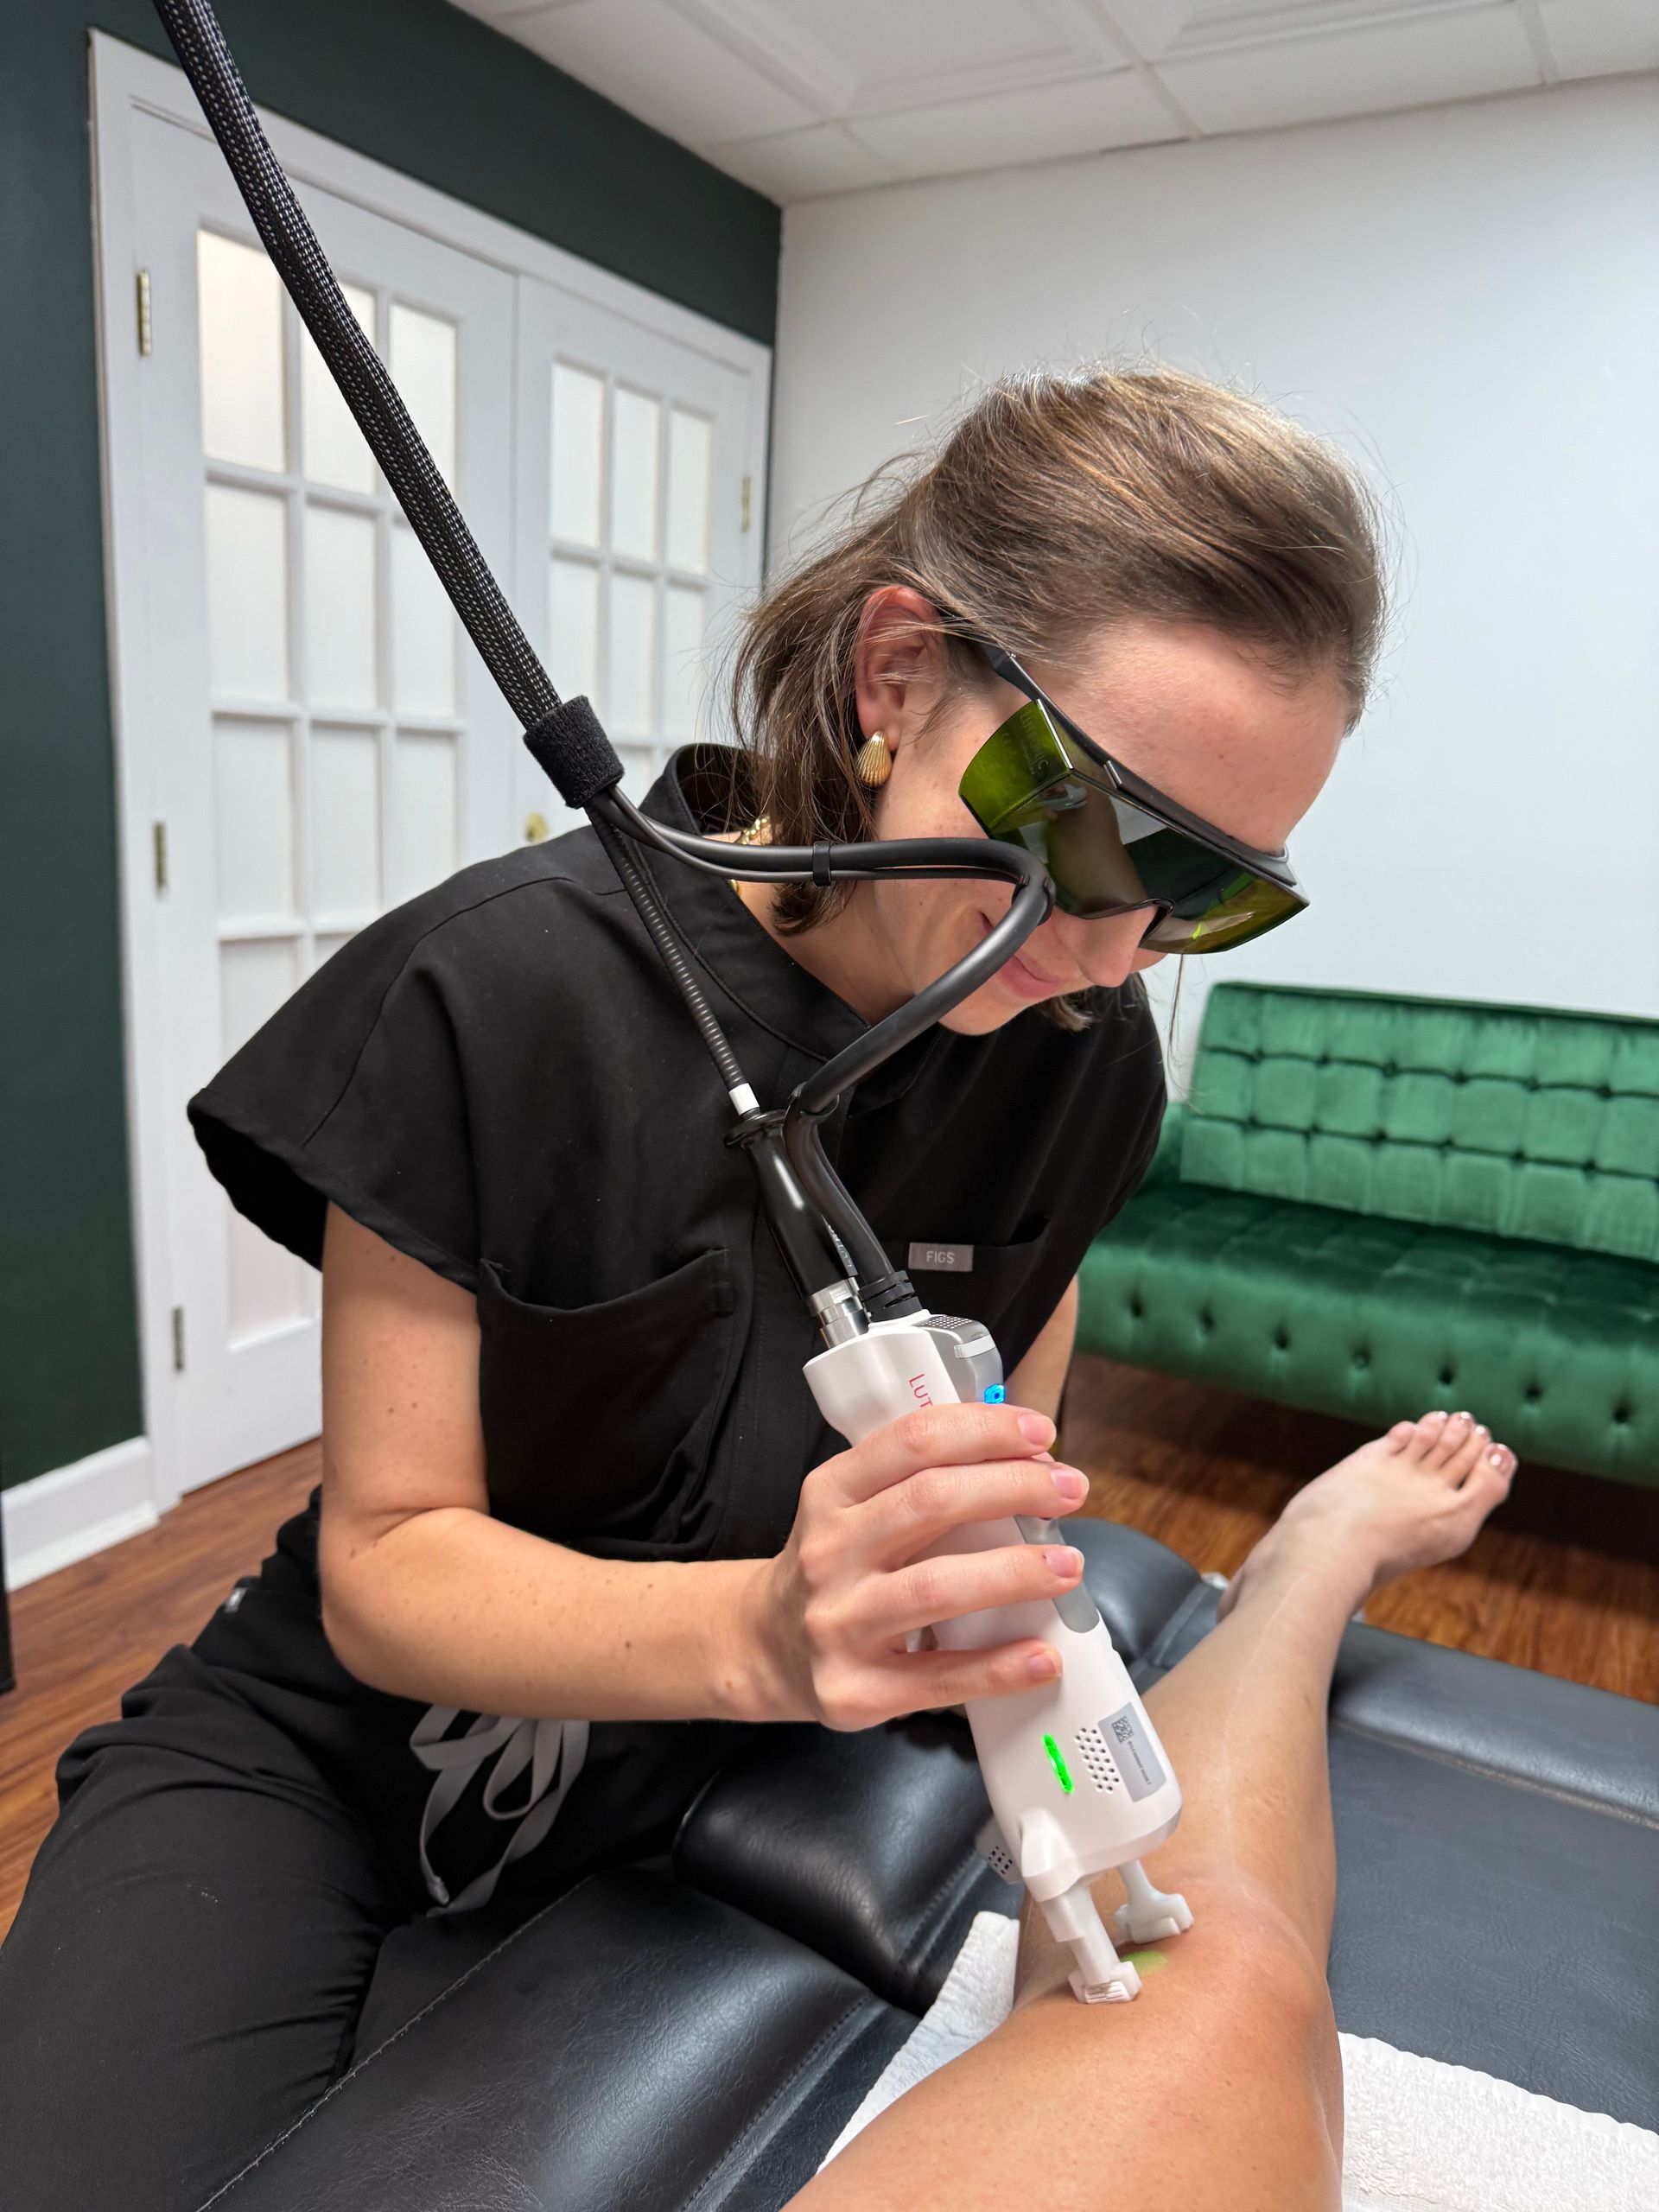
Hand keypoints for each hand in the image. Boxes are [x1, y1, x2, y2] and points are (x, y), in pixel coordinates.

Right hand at [741, 1402, 1090, 1729]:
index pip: (912, 1442)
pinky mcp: (856, 1690)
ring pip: (936, 1588)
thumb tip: (1028, 1463)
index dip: (984, 1430)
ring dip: (1014, 1573)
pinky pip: (939, 1678)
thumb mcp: (850, 1507)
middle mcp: (829, 1552)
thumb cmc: (834, 1567)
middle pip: (931, 1503)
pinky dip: (1000, 1667)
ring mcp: (839, 1623)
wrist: (766, 1647)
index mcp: (831, 1492)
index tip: (1040, 1433)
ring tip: (1066, 1566)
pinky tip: (1044, 1656)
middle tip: (1070, 1489)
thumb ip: (918, 1480)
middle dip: (1013, 1489)